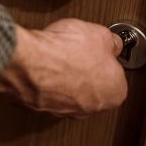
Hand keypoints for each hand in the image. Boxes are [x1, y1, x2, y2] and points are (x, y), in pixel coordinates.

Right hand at [0, 21, 127, 116]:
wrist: (30, 62)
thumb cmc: (66, 52)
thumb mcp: (99, 34)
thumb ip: (111, 42)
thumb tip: (110, 42)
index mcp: (115, 93)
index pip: (116, 75)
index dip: (104, 58)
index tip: (98, 49)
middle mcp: (91, 108)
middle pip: (92, 87)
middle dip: (84, 71)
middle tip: (76, 52)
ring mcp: (64, 111)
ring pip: (68, 93)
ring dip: (63, 78)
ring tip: (57, 56)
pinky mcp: (40, 108)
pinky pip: (46, 93)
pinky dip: (44, 82)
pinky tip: (42, 64)